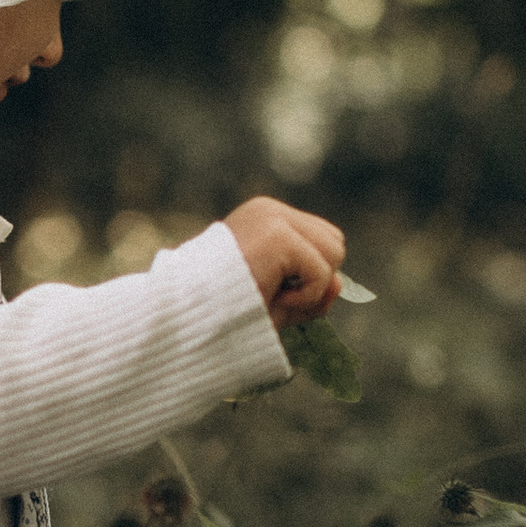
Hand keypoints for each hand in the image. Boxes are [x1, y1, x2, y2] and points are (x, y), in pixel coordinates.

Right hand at [223, 197, 346, 330]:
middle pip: (334, 243)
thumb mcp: (276, 303)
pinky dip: (303, 297)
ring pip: (334, 253)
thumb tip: (340, 283)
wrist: (185, 316)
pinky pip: (321, 273)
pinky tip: (270, 298)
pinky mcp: (278, 235)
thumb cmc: (223, 313)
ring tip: (271, 295)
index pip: (320, 240)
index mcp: (265, 219)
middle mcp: (270, 211)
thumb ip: (311, 294)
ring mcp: (273, 218)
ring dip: (310, 287)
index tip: (272, 292)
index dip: (309, 276)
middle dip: (316, 278)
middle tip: (275, 296)